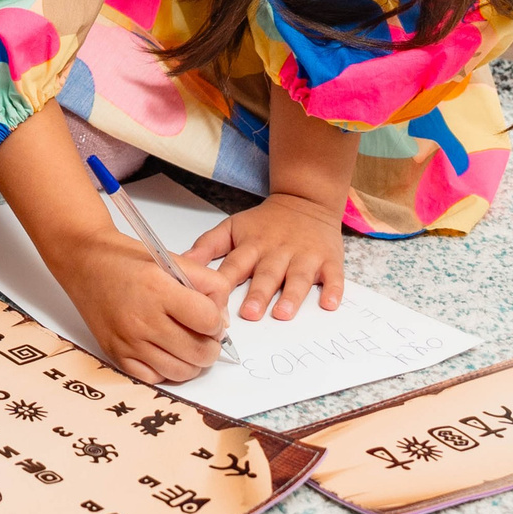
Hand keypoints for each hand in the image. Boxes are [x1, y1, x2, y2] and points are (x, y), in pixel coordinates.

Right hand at [59, 230, 227, 384]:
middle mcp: (142, 318)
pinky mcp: (116, 354)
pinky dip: (165, 370)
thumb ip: (207, 284)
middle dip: (211, 345)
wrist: (84, 262)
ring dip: (192, 362)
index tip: (210, 317)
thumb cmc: (126, 259)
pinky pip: (154, 378)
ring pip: (180, 372)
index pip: (208, 320)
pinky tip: (165, 352)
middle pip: (199, 352)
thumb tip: (222, 320)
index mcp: (158, 288)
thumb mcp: (173, 259)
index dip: (217, 321)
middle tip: (205, 334)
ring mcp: (128, 341)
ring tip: (188, 345)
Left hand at [182, 190, 347, 321]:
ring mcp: (304, 256)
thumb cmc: (266, 222)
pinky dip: (332, 290)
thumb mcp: (233, 227)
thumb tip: (179, 263)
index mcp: (252, 245)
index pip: (235, 265)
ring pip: (298, 277)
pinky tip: (329, 304)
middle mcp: (277, 252)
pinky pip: (333, 276)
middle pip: (266, 274)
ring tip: (283, 314)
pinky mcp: (329, 260)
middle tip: (249, 314)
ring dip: (291, 296)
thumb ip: (208, 246)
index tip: (214, 303)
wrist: (306, 199)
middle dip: (258, 294)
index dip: (224, 283)